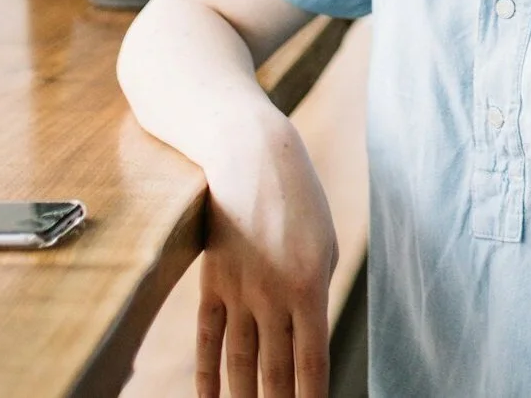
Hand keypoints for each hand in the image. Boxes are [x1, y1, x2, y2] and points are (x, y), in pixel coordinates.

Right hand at [196, 112, 337, 397]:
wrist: (250, 156)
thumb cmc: (298, 199)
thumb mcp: (323, 243)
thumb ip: (315, 291)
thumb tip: (307, 333)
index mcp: (310, 287)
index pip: (311, 361)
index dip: (312, 397)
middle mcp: (272, 296)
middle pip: (274, 371)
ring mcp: (238, 292)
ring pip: (240, 363)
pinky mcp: (212, 283)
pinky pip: (209, 339)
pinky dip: (208, 374)